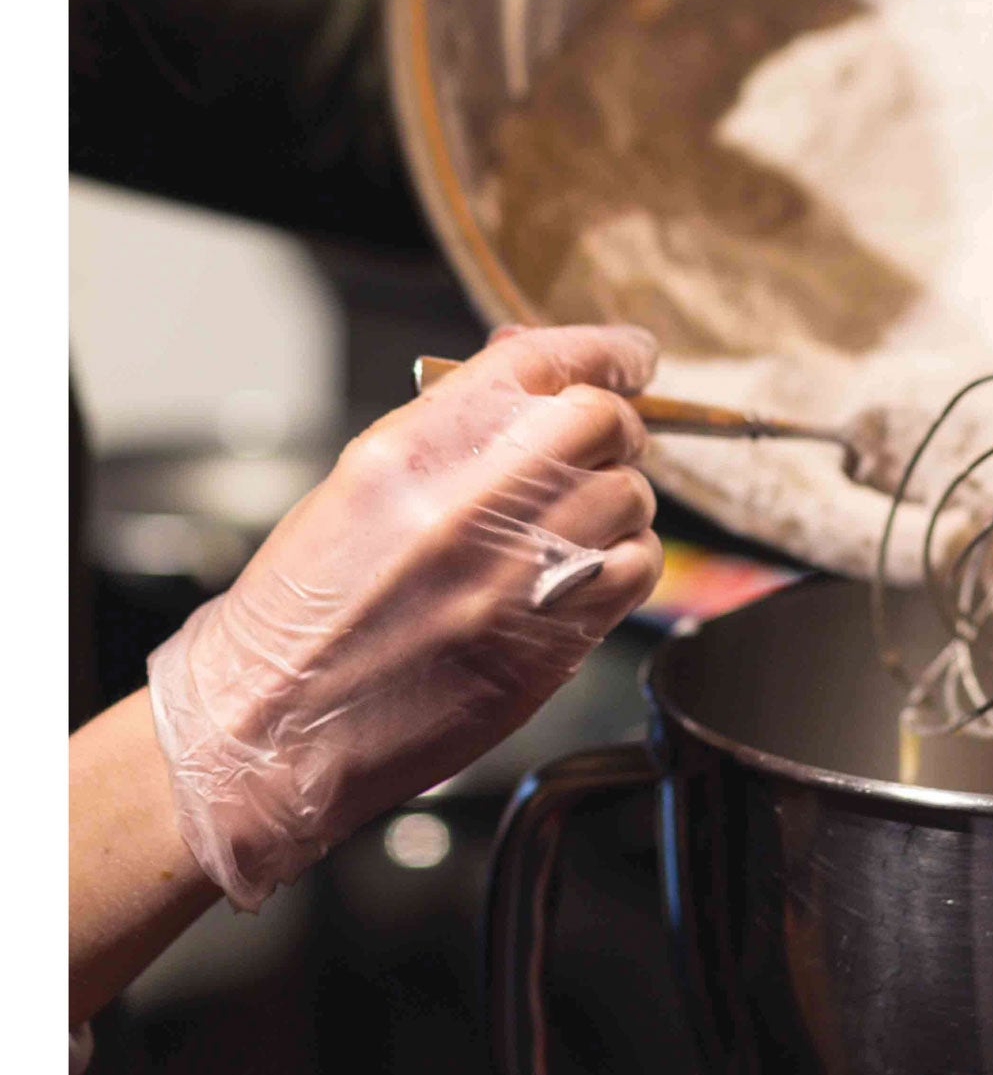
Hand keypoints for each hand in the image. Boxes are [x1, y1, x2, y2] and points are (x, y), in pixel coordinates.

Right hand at [146, 324, 663, 909]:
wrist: (273, 723)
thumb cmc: (306, 611)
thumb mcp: (361, 485)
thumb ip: (454, 427)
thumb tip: (531, 372)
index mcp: (413, 450)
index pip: (539, 363)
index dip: (604, 351)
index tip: (631, 359)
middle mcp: (469, 505)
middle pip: (601, 423)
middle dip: (616, 429)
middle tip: (607, 447)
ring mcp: (515, 575)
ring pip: (631, 498)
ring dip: (620, 503)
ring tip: (576, 527)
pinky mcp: (548, 641)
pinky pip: (636, 571)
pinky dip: (627, 563)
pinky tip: (586, 576)